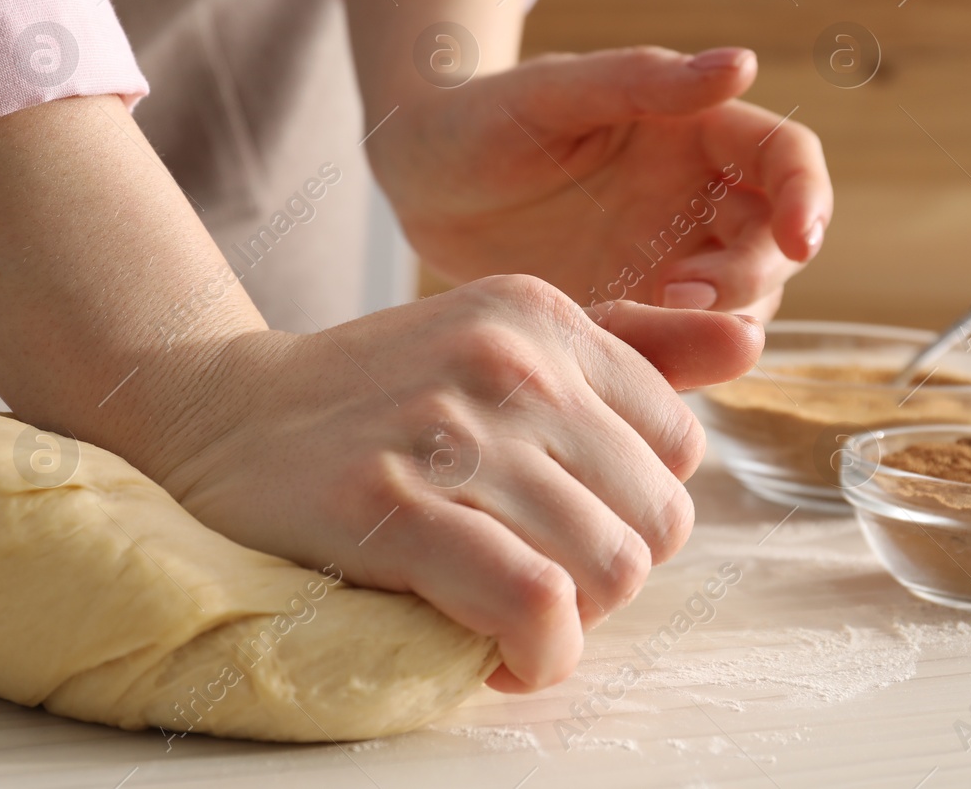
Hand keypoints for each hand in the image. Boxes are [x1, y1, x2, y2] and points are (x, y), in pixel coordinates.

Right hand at [155, 277, 763, 693]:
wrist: (221, 416)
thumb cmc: (372, 395)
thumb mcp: (494, 338)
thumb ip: (623, 345)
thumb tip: (748, 343)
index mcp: (538, 315)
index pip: (678, 447)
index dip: (629, 510)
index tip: (564, 527)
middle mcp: (505, 360)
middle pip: (657, 522)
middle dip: (608, 579)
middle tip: (535, 581)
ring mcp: (446, 429)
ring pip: (609, 573)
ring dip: (570, 627)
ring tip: (511, 617)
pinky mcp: (391, 507)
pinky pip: (534, 607)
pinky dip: (538, 655)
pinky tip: (499, 654)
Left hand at [336, 0, 831, 319]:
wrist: (420, 182)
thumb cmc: (482, 115)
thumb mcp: (550, 92)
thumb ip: (640, 81)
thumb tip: (739, 65)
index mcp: (696, 131)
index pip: (786, 159)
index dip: (807, 197)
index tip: (798, 238)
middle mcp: (697, 200)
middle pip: (773, 247)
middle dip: (750, 276)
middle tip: (678, 294)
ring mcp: (668, 262)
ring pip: (736, 308)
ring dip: (714, 327)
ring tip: (639, 321)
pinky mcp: (631, 314)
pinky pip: (673, 348)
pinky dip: (662, 358)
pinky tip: (611, 349)